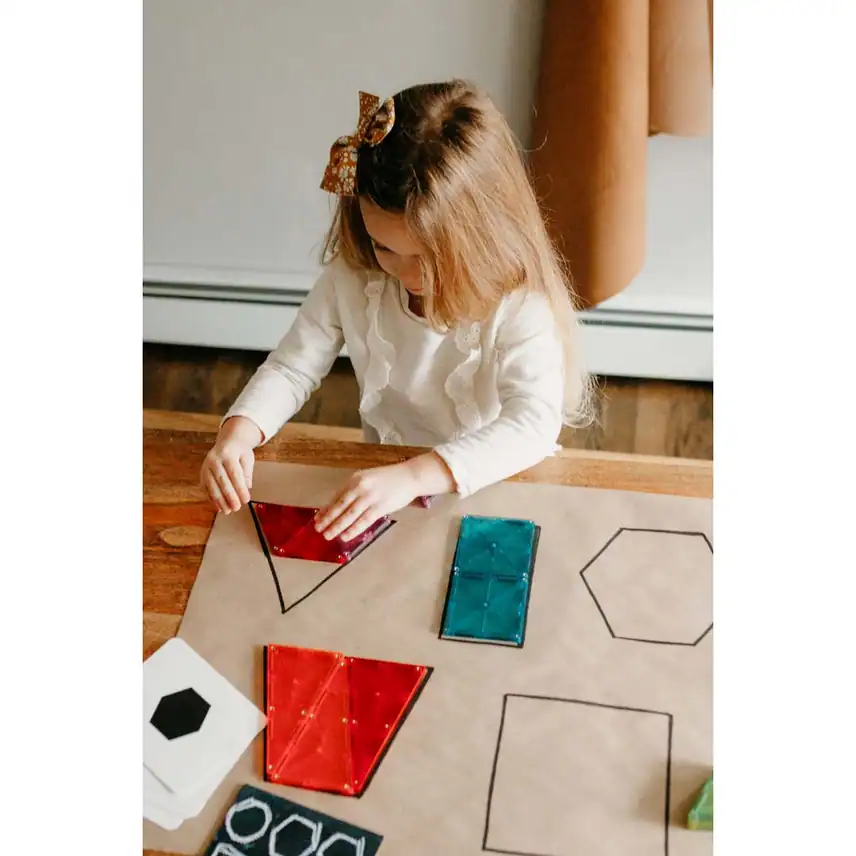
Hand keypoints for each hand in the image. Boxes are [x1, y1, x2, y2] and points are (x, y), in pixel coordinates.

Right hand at [200, 416, 262, 513]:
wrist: (228, 441)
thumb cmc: (239, 451)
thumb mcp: (247, 458)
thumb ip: (247, 473)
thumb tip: (247, 488)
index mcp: (228, 453)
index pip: (234, 473)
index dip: (240, 488)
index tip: (246, 500)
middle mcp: (214, 459)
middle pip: (222, 480)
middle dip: (229, 496)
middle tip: (237, 508)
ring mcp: (206, 466)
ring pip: (211, 486)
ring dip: (219, 500)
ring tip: (228, 511)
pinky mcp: (202, 473)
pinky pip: (205, 488)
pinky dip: (211, 499)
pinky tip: (219, 507)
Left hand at [315, 452, 456, 540]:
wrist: (410, 476)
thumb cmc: (390, 479)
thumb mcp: (368, 479)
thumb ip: (356, 490)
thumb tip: (342, 506)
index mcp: (355, 479)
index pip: (337, 496)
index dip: (326, 509)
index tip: (318, 518)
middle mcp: (360, 487)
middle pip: (340, 505)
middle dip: (328, 518)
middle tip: (318, 528)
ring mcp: (370, 497)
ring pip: (349, 514)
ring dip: (337, 526)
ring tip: (328, 535)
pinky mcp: (380, 507)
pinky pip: (363, 520)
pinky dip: (353, 529)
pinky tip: (345, 536)